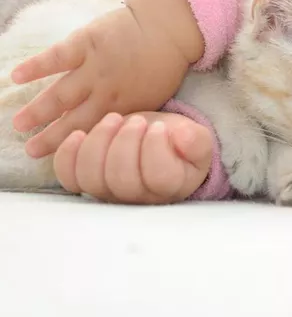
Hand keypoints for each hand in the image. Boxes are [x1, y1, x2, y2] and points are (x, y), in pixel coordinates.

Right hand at [11, 5, 189, 157]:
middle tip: (30, 150)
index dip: (77, 146)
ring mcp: (95, 67)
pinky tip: (15, 76)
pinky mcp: (86, 42)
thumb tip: (113, 132)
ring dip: (38, 110)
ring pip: (60, 94)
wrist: (168, 26)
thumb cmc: (164, 63)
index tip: (60, 159)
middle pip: (73, 121)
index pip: (96, 134)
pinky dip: (36, 67)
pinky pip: (56, 57)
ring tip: (18, 124)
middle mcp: (107, 93)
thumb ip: (131, 114)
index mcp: (126, 109)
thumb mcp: (154, 98)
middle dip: (50, 137)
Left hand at [53, 112, 211, 203]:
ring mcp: (109, 192)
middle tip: (138, 121)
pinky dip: (68, 155)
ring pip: (92, 178)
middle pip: (122, 180)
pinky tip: (79, 134)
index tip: (159, 127)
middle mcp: (138, 197)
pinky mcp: (86, 181)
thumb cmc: (179, 143)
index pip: (159, 177)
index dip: (155, 148)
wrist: (159, 143)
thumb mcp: (198, 140)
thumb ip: (197, 140)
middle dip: (126, 143)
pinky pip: (69, 177)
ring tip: (114, 119)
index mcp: (171, 187)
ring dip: (99, 143)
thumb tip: (183, 136)